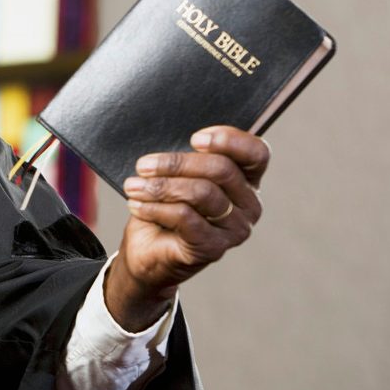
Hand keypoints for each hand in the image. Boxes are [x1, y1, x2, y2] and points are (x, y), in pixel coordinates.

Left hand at [106, 126, 269, 330]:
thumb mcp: (176, 176)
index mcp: (246, 181)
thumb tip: (176, 137)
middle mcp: (249, 205)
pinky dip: (155, 208)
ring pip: (202, 193)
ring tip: (133, 186)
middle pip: (221, 170)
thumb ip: (186, 158)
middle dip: (176, 163)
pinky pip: (185, 217)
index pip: (256, 153)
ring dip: (161, 186)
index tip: (195, 139)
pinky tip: (136, 205)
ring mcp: (235, 229)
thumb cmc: (163, 206)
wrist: (146, 252)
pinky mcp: (214, 248)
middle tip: (143, 165)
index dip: (229, 140)